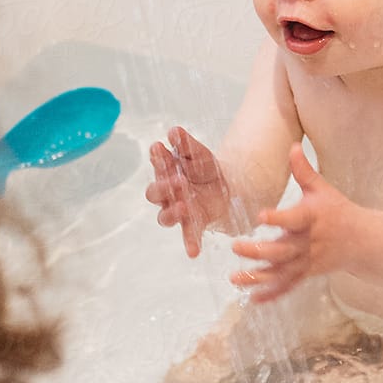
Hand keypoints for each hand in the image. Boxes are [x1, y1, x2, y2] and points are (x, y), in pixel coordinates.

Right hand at [145, 127, 231, 257]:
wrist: (227, 185)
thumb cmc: (205, 167)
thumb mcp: (199, 153)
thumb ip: (186, 144)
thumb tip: (173, 131)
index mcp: (166, 172)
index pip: (157, 165)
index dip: (157, 158)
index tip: (159, 148)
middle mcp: (168, 194)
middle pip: (155, 193)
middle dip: (163, 187)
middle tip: (178, 180)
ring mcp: (179, 210)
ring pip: (166, 216)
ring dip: (172, 213)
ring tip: (183, 207)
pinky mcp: (194, 223)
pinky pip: (189, 235)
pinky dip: (190, 243)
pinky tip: (193, 251)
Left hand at [229, 143, 357, 304]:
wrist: (363, 241)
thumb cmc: (338, 211)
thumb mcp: (323, 189)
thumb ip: (304, 171)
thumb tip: (292, 146)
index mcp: (312, 217)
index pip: (294, 218)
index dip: (278, 218)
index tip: (260, 216)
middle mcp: (309, 242)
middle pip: (282, 250)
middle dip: (258, 251)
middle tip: (235, 246)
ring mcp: (308, 262)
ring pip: (281, 272)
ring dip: (257, 277)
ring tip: (234, 278)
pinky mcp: (307, 274)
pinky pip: (288, 286)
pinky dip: (271, 294)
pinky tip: (253, 299)